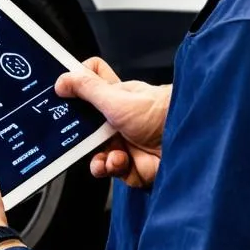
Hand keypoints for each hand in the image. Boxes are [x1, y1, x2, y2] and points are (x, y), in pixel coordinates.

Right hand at [55, 57, 170, 188]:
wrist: (187, 143)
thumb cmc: (161, 112)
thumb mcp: (115, 98)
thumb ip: (86, 89)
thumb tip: (62, 80)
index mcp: (114, 98)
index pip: (91, 86)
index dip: (77, 90)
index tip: (63, 96)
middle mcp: (118, 120)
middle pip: (87, 127)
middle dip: (79, 136)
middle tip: (76, 137)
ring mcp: (125, 143)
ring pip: (96, 153)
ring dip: (97, 157)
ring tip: (108, 156)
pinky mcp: (131, 166)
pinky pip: (111, 170)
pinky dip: (112, 167)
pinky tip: (119, 162)